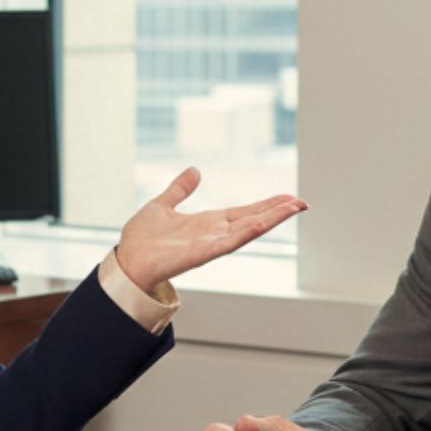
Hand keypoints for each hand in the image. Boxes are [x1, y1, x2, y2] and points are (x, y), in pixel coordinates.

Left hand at [115, 168, 305, 289]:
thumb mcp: (162, 205)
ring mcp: (211, 244)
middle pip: (254, 219)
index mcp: (208, 223)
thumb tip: (194, 171)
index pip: (246, 212)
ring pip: (248, 230)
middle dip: (278, 211)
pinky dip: (247, 232)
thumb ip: (180, 189)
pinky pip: (229, 242)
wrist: (126, 260)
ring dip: (271, 219)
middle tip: (303, 202)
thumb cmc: (141, 239)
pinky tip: (262, 223)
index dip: (267, 205)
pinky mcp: (202, 253)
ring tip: (294, 208)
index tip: (289, 198)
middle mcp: (214, 234)